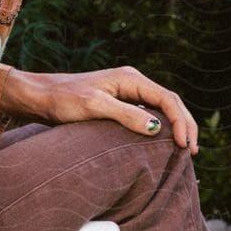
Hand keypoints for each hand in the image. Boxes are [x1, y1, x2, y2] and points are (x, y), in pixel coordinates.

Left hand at [1, 66, 198, 152]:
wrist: (38, 97)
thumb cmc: (62, 100)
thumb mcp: (94, 107)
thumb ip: (125, 115)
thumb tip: (156, 127)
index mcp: (130, 79)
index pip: (168, 98)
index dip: (181, 122)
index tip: (185, 146)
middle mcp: (132, 83)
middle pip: (170, 102)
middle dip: (185, 125)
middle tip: (192, 151)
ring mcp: (126, 93)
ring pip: (161, 108)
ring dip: (176, 127)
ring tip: (185, 150)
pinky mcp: (119, 104)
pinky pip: (148, 114)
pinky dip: (161, 128)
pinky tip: (162, 144)